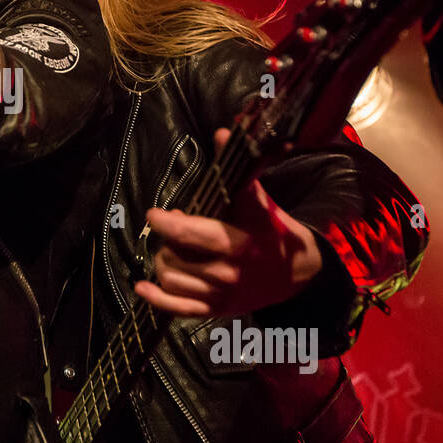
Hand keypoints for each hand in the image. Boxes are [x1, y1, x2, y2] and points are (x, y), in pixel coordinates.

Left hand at [133, 129, 322, 317]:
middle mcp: (226, 272)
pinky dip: (156, 298)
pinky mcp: (216, 310)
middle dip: (168, 240)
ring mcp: (220, 294)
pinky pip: (177, 309)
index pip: (189, 234)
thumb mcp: (259, 201)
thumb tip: (221, 133)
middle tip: (175, 228)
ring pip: (170, 278)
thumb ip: (237, 172)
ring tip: (174, 250)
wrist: (299, 273)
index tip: (154, 213)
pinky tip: (142, 287)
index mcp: (236, 243)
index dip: (165, 223)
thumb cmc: (273, 231)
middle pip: (174, 256)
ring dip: (164, 262)